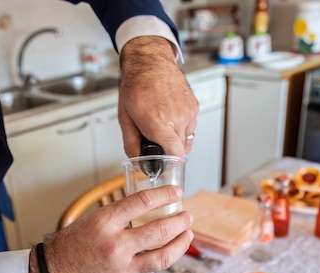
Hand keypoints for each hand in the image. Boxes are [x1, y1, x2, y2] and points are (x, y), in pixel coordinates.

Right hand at [28, 185, 192, 272]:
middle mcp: (115, 245)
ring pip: (164, 256)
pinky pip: (148, 272)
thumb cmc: (67, 249)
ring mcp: (122, 269)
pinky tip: (162, 255)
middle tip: (187, 215)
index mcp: (104, 222)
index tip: (176, 192)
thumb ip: (118, 221)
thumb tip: (147, 214)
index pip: (143, 202)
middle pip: (161, 230)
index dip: (164, 195)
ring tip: (188, 234)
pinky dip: (156, 261)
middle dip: (180, 220)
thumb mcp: (89, 224)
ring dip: (181, 243)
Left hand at [118, 36, 198, 157]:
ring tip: (162, 127)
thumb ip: (131, 144)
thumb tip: (137, 162)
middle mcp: (177, 118)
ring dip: (176, 140)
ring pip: (187, 139)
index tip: (161, 163)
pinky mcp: (194, 106)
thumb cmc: (136, 86)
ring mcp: (188, 112)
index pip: (175, 155)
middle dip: (168, 151)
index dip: (168, 163)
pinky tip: (169, 118)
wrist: (150, 62)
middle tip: (156, 142)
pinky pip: (191, 127)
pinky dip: (181, 128)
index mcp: (159, 123)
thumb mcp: (125, 118)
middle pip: (180, 150)